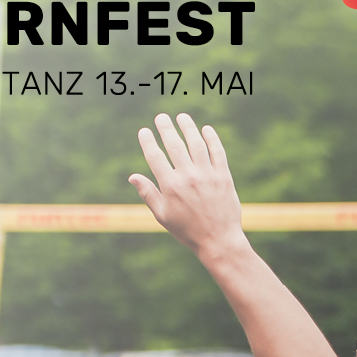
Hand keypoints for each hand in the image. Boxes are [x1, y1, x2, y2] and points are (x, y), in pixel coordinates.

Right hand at [130, 113, 248, 259]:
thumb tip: (132, 177)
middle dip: (166, 128)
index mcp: (170, 186)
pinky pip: (218, 152)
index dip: (148, 141)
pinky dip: (212, 139)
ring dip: (189, 128)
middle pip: (175, 146)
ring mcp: (207, 175)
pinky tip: (206, 129)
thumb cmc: (187, 230)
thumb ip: (148, 194)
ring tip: (182, 117)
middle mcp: (188, 177)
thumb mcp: (163, 215)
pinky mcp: (224, 176)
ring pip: (197, 144)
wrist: (218, 239)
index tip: (144, 130)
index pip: (155, 157)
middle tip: (161, 117)